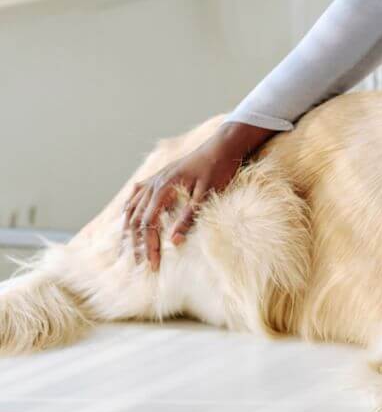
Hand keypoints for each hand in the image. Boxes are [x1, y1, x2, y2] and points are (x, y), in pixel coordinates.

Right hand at [122, 122, 272, 270]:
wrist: (222, 146)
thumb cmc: (217, 170)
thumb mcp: (207, 195)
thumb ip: (189, 217)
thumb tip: (174, 241)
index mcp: (163, 188)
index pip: (148, 224)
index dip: (149, 246)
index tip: (153, 264)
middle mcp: (154, 183)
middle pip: (136, 218)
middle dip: (137, 243)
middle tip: (140, 263)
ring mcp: (154, 179)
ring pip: (132, 207)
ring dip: (129, 229)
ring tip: (129, 248)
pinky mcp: (159, 176)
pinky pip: (136, 194)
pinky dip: (130, 208)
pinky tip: (128, 217)